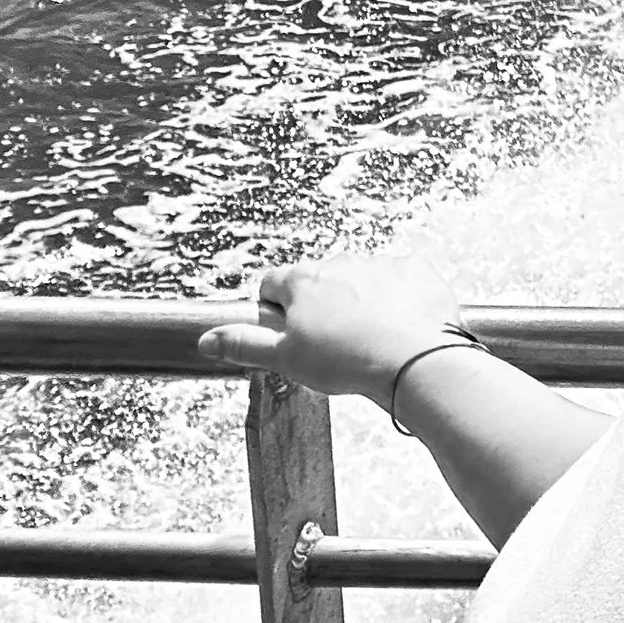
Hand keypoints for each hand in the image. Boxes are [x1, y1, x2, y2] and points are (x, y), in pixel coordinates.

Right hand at [196, 255, 469, 403]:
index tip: (288, 330)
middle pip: (320, 279)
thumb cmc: (346, 360)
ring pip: (362, 278)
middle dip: (321, 304)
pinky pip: (402, 278)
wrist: (411, 360)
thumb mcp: (284, 358)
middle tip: (332, 341)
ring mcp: (382, 262)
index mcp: (304, 281)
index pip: (273, 282)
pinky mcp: (417, 269)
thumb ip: (244, 343)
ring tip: (370, 337)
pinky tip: (402, 323)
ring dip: (361, 299)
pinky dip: (400, 296)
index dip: (276, 308)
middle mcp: (342, 262)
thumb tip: (206, 339)